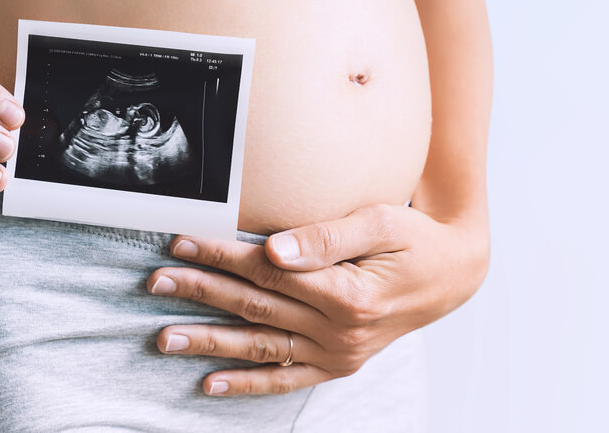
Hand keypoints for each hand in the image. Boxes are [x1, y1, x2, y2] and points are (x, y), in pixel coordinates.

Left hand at [146, 202, 489, 395]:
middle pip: (256, 308)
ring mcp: (339, 354)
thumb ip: (326, 237)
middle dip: (201, 293)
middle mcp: (341, 332)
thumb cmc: (415, 241)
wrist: (453, 275)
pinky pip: (286, 380)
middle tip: (155, 283)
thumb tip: (273, 250)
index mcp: (348, 294)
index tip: (180, 243)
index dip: (221, 256)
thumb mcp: (380, 223)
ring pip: (261, 347)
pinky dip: (248, 384)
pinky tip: (210, 383)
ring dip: (209, 342)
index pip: (268, 272)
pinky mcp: (339, 365)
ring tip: (163, 337)